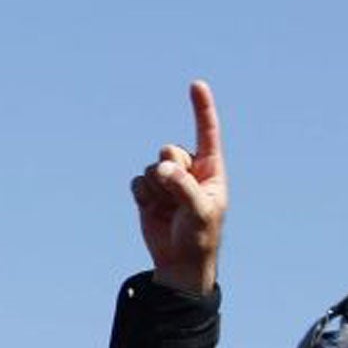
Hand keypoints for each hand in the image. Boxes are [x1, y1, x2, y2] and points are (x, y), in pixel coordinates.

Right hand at [131, 80, 226, 295]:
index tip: (196, 85)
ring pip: (151, 168)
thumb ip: (183, 186)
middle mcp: (188, 169)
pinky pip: (137, 182)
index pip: (207, 132)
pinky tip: (152, 210)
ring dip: (156, 190)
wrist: (180, 261)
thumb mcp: (200, 211)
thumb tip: (160, 167)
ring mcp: (167, 180)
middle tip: (178, 195)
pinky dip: (142, 196)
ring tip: (167, 209)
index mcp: (210, 167)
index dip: (201, 108)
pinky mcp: (148, 193)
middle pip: (170, 151)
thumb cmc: (200, 236)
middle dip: (169, 171)